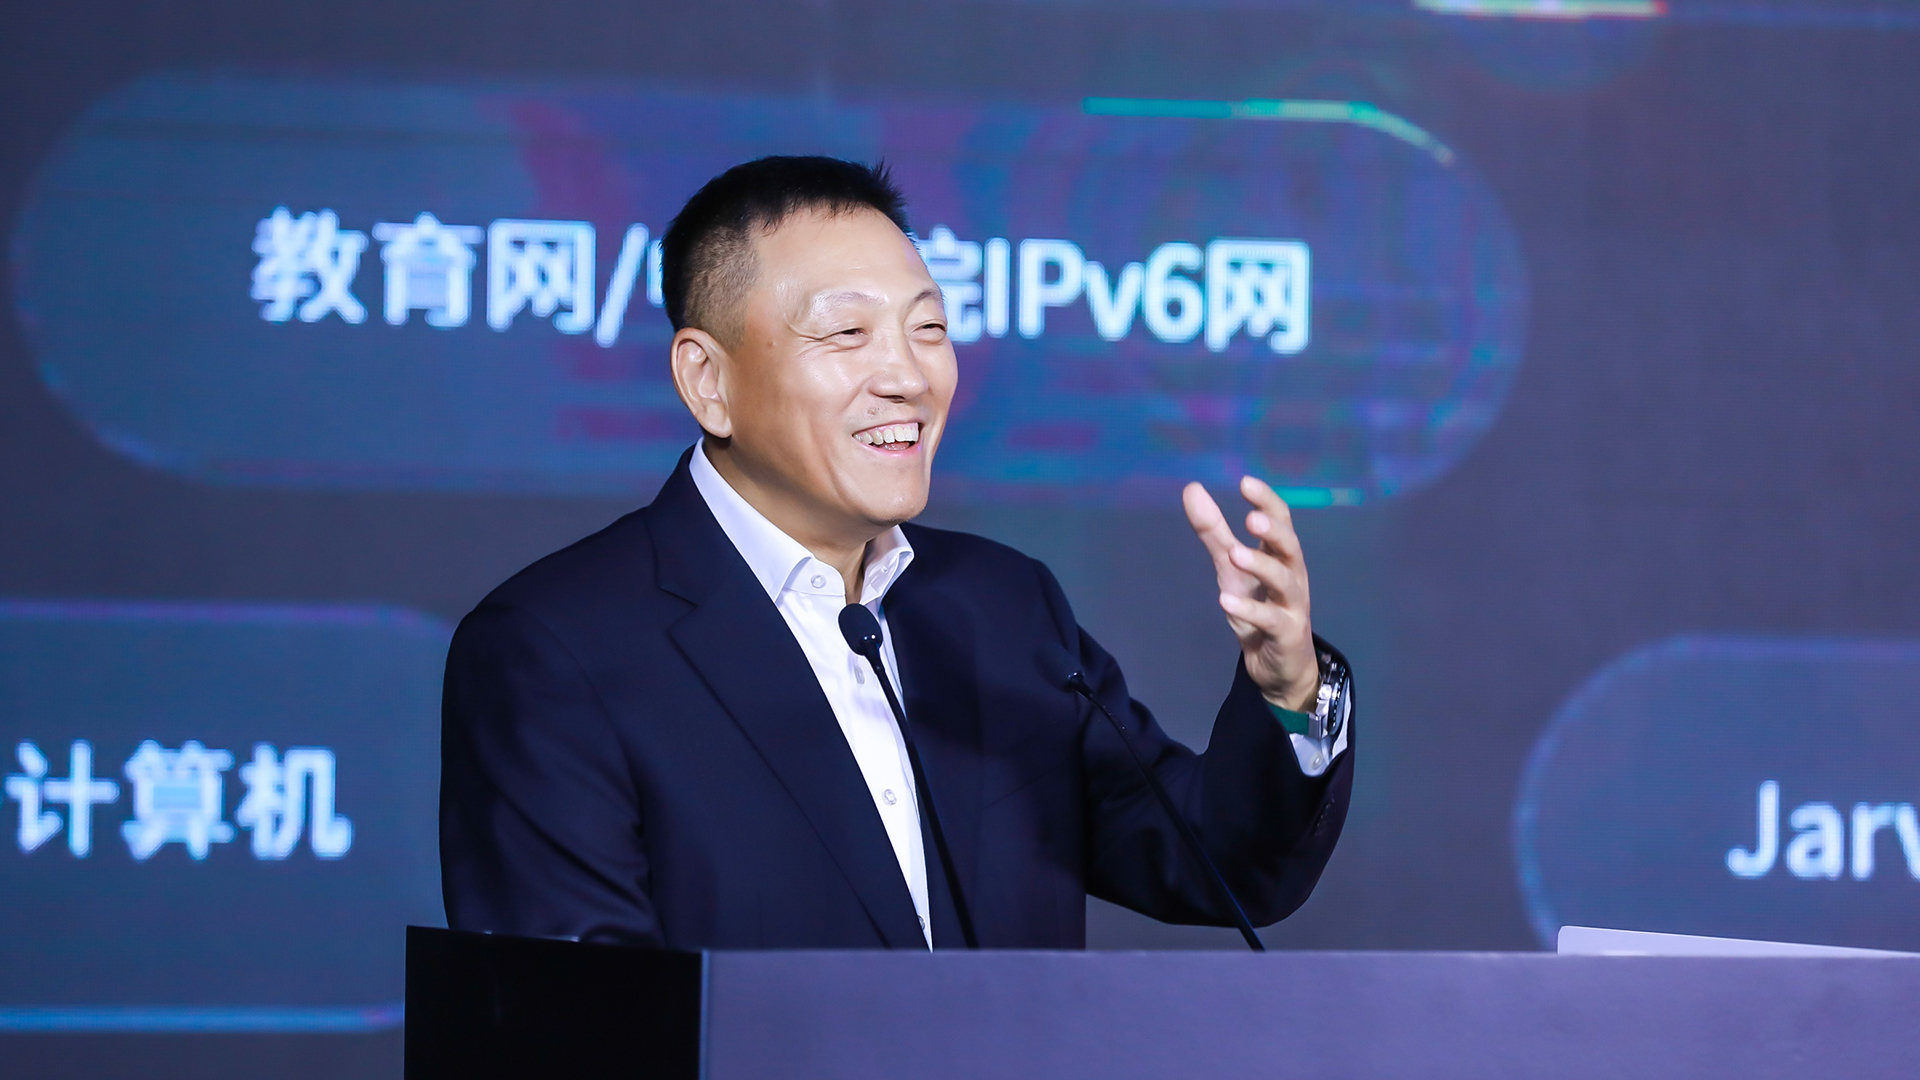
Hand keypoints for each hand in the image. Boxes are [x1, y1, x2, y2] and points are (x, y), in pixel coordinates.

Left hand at [1183, 477, 1317, 712]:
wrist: (1279, 664)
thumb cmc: (1259, 606)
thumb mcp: (1232, 568)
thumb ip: (1214, 531)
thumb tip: (1192, 488)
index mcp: (1281, 555)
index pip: (1282, 521)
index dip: (1267, 501)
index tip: (1245, 482)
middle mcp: (1292, 575)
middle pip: (1290, 547)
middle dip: (1273, 531)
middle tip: (1251, 518)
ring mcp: (1292, 605)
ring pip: (1284, 581)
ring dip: (1261, 566)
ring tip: (1235, 555)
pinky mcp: (1286, 633)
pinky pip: (1271, 619)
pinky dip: (1250, 610)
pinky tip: (1226, 601)